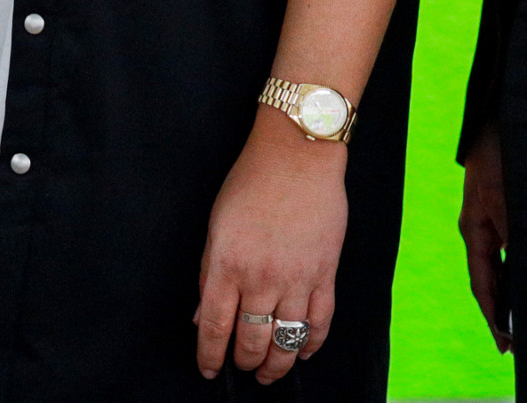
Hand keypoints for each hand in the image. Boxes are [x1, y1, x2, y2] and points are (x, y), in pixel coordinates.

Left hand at [194, 105, 348, 383]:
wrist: (297, 154)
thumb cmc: (252, 182)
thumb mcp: (216, 225)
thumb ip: (208, 273)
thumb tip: (202, 315)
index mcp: (227, 264)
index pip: (214, 327)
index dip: (210, 355)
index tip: (208, 368)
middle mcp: (260, 277)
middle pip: (251, 340)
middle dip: (244, 362)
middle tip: (242, 367)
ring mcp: (296, 278)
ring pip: (285, 339)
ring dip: (277, 364)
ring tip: (270, 372)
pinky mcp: (325, 273)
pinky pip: (320, 321)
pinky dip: (312, 343)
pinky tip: (304, 352)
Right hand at [458, 124, 512, 351]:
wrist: (500, 114)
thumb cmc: (500, 151)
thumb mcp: (505, 195)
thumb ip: (512, 231)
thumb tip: (523, 267)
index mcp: (475, 229)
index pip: (482, 283)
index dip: (494, 314)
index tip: (505, 343)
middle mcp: (482, 226)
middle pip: (491, 277)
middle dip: (502, 308)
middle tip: (515, 340)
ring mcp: (494, 216)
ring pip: (504, 261)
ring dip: (514, 287)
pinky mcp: (508, 204)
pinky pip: (513, 244)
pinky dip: (522, 264)